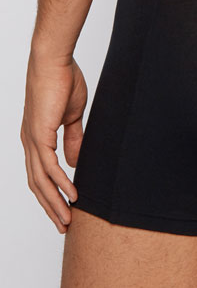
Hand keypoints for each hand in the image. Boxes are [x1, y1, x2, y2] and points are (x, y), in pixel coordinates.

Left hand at [20, 53, 86, 232]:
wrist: (54, 61)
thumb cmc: (63, 82)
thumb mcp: (72, 117)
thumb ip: (73, 140)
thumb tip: (74, 162)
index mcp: (37, 138)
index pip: (41, 174)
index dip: (52, 194)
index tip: (65, 209)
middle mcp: (30, 143)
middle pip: (37, 184)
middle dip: (50, 207)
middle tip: (64, 225)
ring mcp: (32, 140)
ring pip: (40, 181)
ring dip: (54, 202)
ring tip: (67, 219)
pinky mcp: (39, 134)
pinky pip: (49, 166)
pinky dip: (61, 183)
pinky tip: (72, 195)